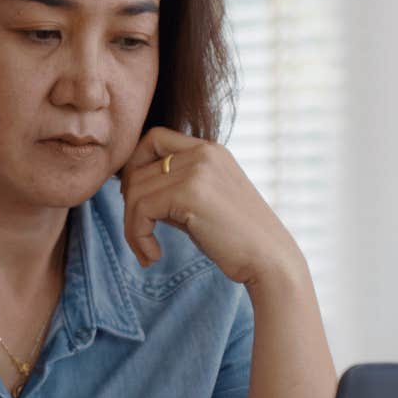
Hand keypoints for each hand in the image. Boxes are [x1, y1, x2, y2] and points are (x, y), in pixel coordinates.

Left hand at [118, 127, 303, 288]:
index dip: (134, 165)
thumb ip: (171, 189)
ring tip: (147, 252)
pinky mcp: (190, 193)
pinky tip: (153, 256)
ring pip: (135, 191)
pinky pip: (141, 210)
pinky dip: (138, 237)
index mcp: (209, 150)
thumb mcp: (201, 203)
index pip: (154, 138)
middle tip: (139, 233)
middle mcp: (204, 152)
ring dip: (132, 227)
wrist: (270, 260)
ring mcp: (198, 170)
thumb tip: (128, 189)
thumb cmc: (236, 239)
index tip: (135, 200)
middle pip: (138, 166)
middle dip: (130, 204)